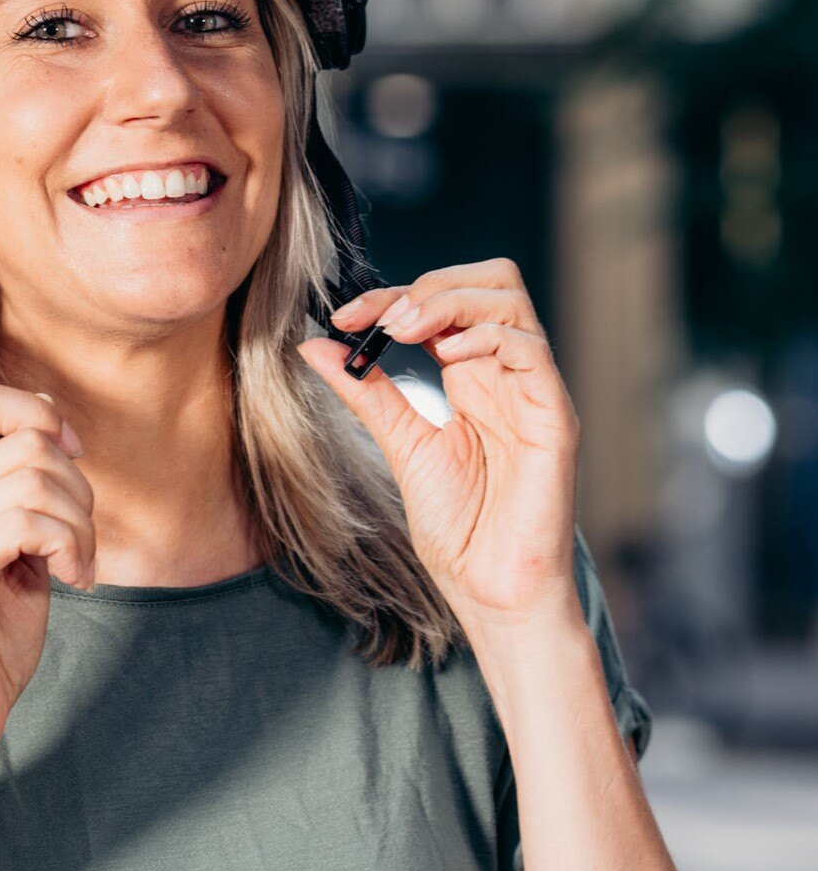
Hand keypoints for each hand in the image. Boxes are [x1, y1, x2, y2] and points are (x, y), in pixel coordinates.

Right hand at [0, 378, 95, 778]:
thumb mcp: (17, 549)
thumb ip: (25, 490)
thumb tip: (55, 428)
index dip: (37, 411)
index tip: (71, 457)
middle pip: (25, 439)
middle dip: (78, 486)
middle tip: (81, 540)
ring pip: (32, 479)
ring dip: (79, 523)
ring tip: (78, 565)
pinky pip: (23, 522)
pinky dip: (67, 544)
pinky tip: (71, 580)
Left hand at [297, 258, 581, 632]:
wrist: (490, 589)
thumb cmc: (458, 525)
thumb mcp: (399, 443)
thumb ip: (365, 392)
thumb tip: (316, 344)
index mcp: (472, 375)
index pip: (442, 301)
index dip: (392, 295)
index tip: (343, 316)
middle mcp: (506, 373)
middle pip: (489, 281)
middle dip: (430, 284)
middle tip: (384, 318)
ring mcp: (533, 390)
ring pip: (510, 301)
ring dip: (450, 302)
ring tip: (405, 330)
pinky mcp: (553, 416)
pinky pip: (531, 350)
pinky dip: (486, 337)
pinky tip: (449, 356)